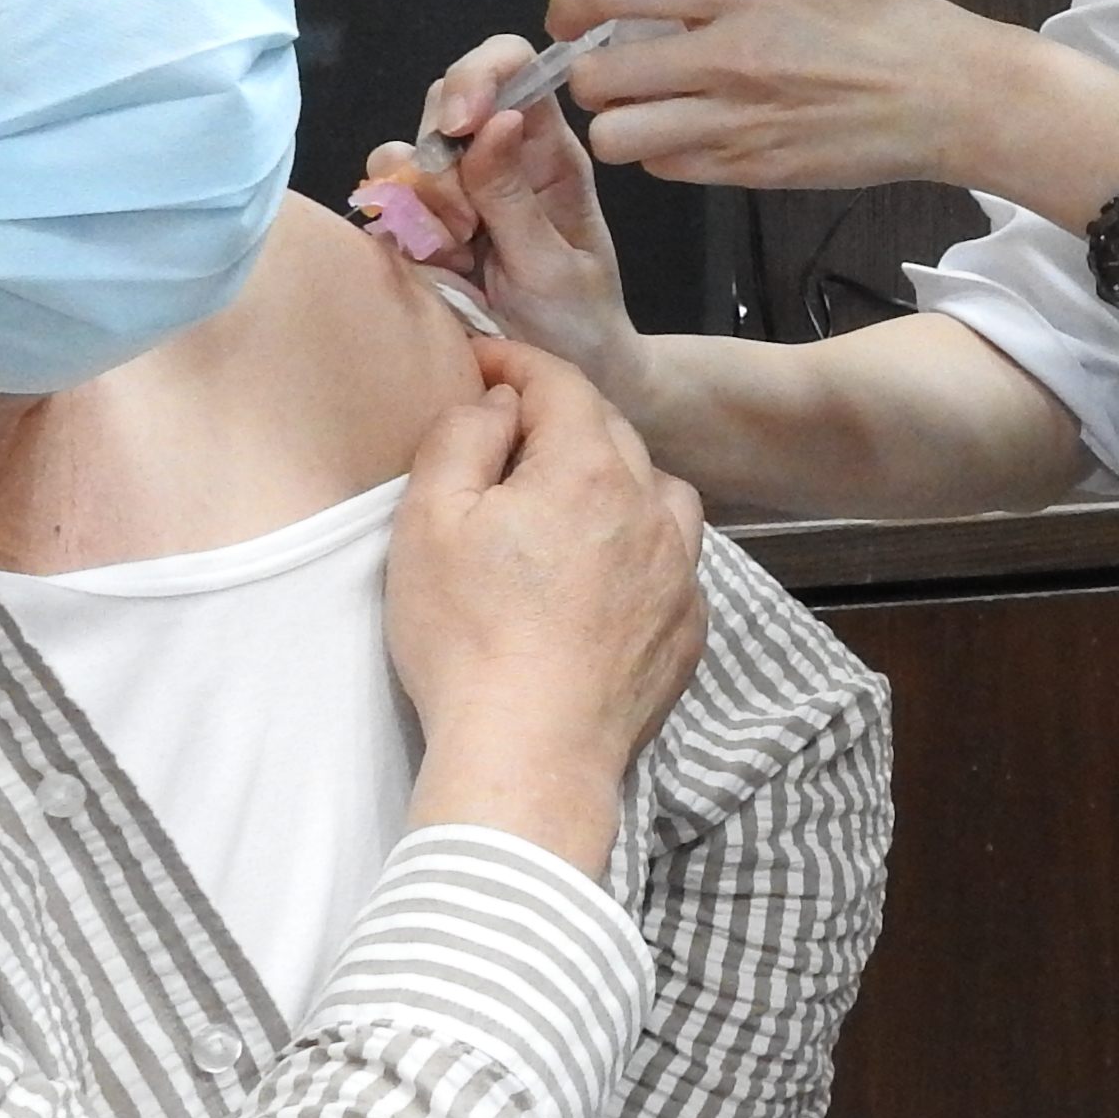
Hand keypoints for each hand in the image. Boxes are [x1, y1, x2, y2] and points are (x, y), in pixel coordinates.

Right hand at [363, 38, 648, 409]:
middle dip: (442, 157)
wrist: (555, 381)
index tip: (460, 123)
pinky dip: (400, 230)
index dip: (478, 74)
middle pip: (444, 101)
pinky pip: (384, 201)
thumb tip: (495, 120)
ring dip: (422, 202)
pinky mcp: (419, 225)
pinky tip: (436, 265)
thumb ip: (515, 198)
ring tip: (460, 253)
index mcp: (548, 151)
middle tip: (468, 225)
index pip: (513, 65)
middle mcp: (499, 157)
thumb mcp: (555, 265)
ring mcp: (456, 190)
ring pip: (406, 153)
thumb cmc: (578, 322)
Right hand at [387, 339, 709, 875]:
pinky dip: (639, 547)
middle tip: (508, 434)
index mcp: (588, 468)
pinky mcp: (689, 626)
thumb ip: (463, 438)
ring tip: (565, 503)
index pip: (560, 383)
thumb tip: (499, 403)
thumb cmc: (468, 637)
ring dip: (613, 480)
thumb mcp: (429, 521)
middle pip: (611, 433)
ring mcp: (681, 569)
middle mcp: (652, 506)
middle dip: (560, 421)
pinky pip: (672, 559)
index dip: (516, 363)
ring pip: (656, 492)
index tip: (481, 363)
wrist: (531, 754)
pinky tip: (602, 574)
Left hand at [548, 0, 1118, 218]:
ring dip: (624, 124)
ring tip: (654, 109)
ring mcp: (736, 123)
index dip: (571, 5)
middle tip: (618, 70)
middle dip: (593, 76)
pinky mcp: (751, 171)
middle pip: (597, 81)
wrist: (949, 95)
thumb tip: (642, 12)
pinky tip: (700, 135)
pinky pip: (669, 170)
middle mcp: (725, 57)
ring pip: (620, 139)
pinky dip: (668, 155)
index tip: (572, 15)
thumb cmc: (883, 27)